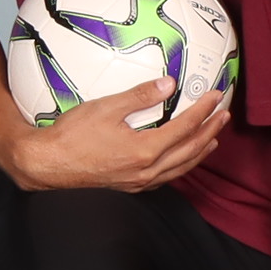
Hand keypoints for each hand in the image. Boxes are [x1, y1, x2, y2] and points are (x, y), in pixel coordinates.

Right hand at [6, 76, 229, 191]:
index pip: (186, 128)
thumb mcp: (106, 107)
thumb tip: (169, 83)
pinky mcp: (129, 186)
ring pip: (180, 168)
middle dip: (210, 132)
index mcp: (145, 151)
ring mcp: (139, 182)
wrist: (47, 164)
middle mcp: (147, 171)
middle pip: (190, 151)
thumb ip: (140, 96)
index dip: (204, 110)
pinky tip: (179, 158)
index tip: (217, 95)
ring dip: (199, 152)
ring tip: (212, 139)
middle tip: (224, 116)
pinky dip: (180, 166)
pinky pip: (165, 177)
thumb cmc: (71, 135)